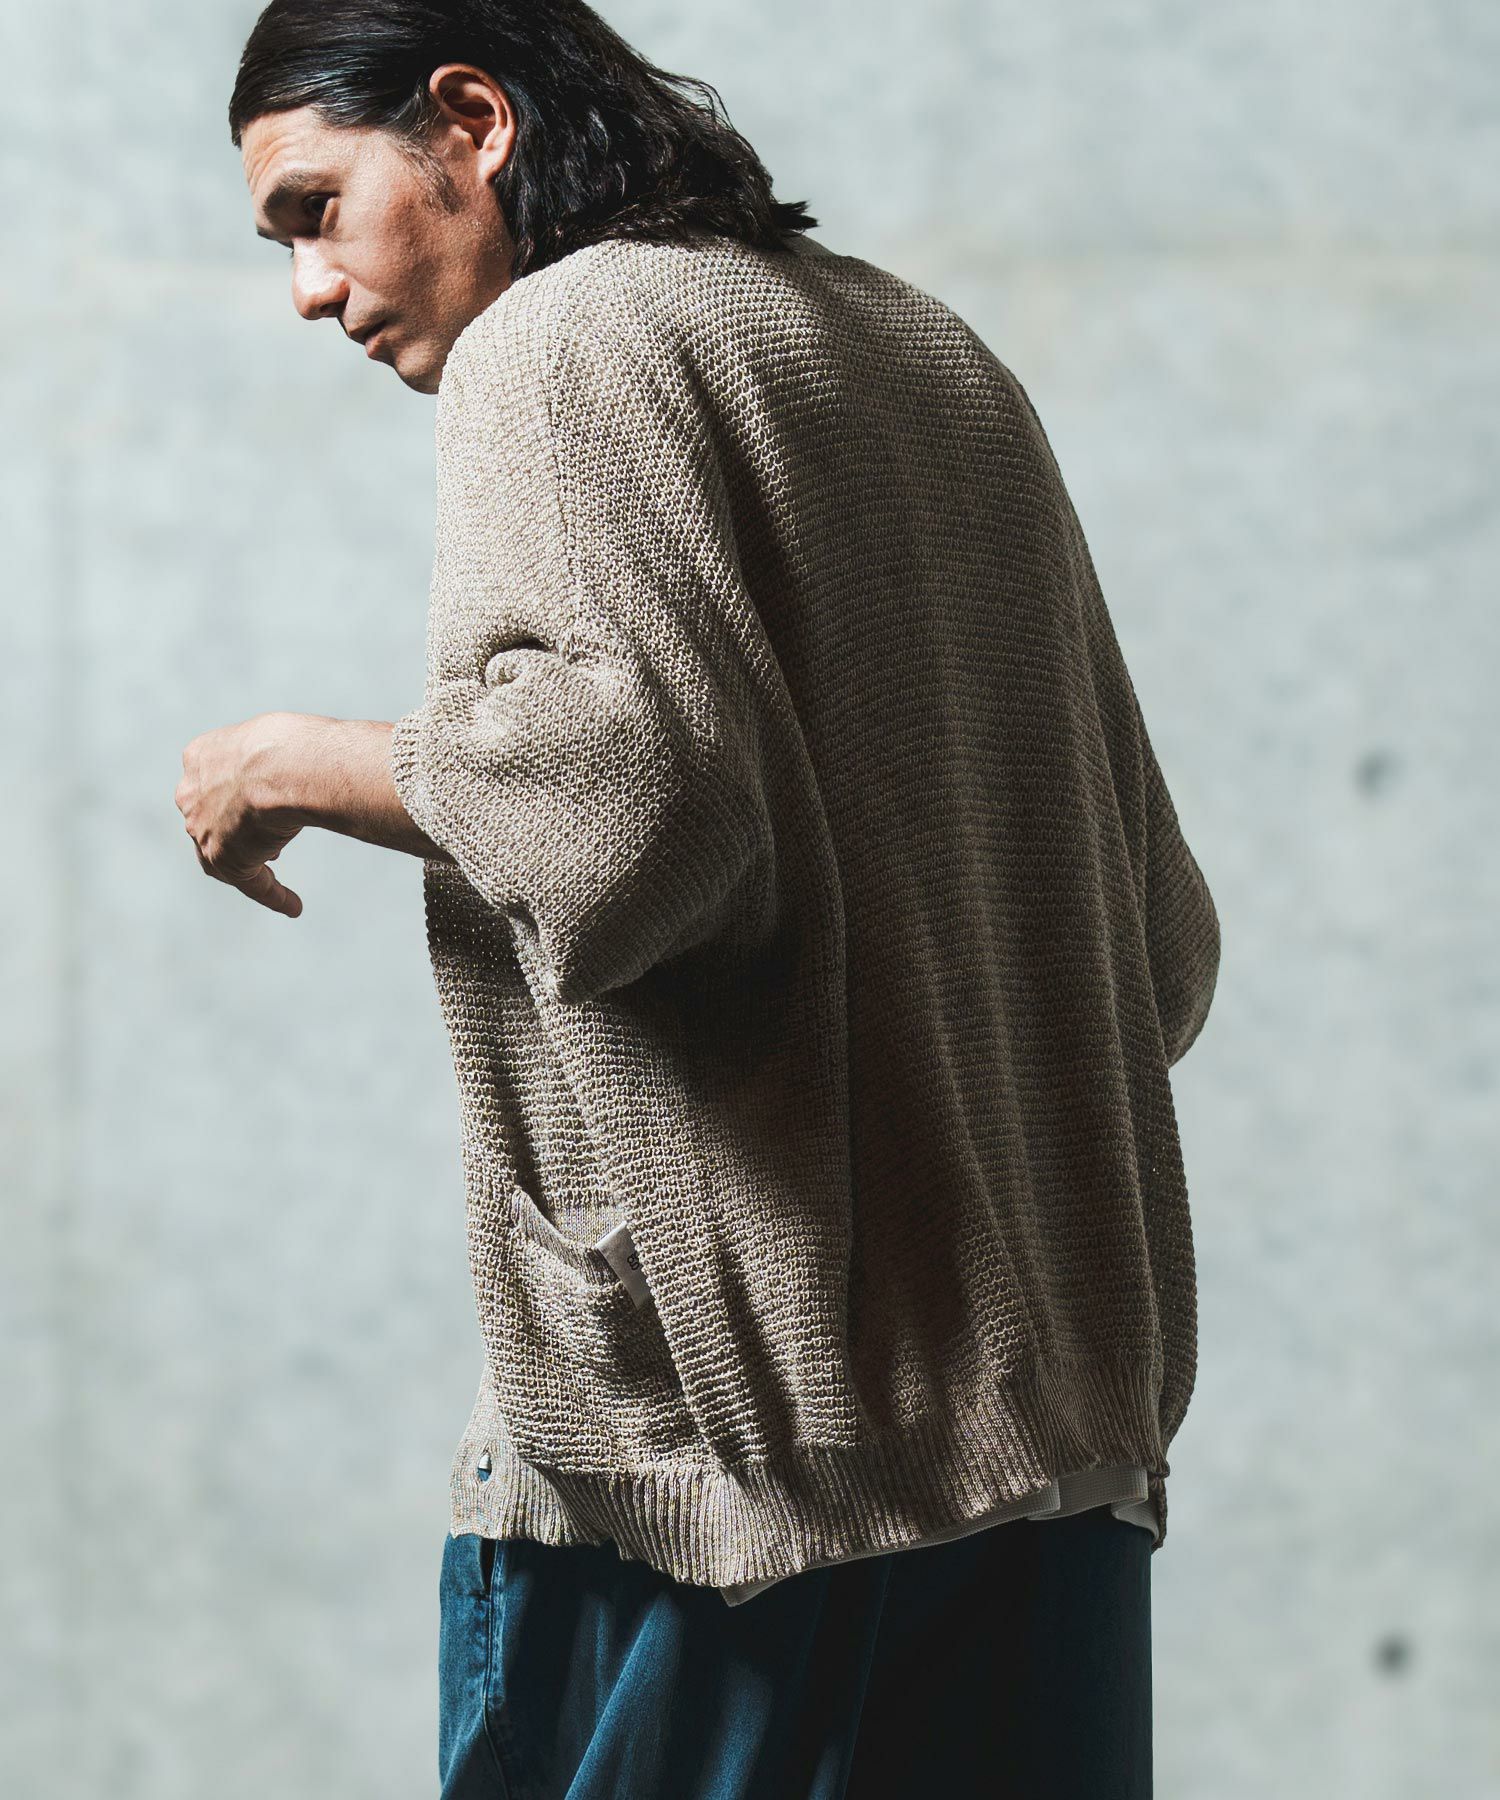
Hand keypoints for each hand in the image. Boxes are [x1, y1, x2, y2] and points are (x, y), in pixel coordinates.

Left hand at [175, 712, 307, 916]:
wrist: (283, 764)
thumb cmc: (291, 744)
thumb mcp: (276, 740)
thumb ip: (276, 757)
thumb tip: (308, 767)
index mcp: (200, 756)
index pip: (209, 784)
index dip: (229, 799)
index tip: (251, 807)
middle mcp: (192, 794)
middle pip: (209, 821)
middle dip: (232, 830)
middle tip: (262, 839)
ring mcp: (203, 829)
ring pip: (223, 853)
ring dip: (248, 864)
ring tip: (275, 872)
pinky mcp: (225, 859)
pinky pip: (252, 883)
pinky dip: (273, 895)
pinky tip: (294, 906)